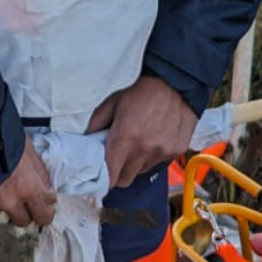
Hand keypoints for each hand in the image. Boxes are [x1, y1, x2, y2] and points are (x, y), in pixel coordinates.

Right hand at [0, 138, 56, 227]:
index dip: (45, 213)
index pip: (43, 215)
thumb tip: (46, 189)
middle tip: (22, 200)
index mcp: (27, 186)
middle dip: (24, 212)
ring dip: (1, 202)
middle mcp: (9, 200)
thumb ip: (39, 172)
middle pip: (23, 221)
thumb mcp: (26, 147)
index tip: (44, 209)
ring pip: (1, 212)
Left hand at [89, 76, 196, 190]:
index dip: (103, 180)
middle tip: (118, 154)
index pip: (110, 178)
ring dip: (137, 162)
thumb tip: (85, 141)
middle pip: (125, 179)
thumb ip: (96, 124)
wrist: (176, 81)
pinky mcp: (176, 150)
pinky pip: (159, 161)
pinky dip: (154, 154)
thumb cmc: (142, 90)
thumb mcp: (112, 102)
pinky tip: (155, 136)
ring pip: (142, 170)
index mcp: (125, 139)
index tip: (101, 175)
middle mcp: (144, 149)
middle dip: (118, 171)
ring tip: (139, 140)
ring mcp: (162, 152)